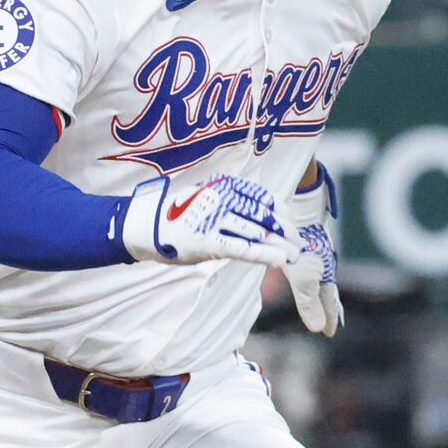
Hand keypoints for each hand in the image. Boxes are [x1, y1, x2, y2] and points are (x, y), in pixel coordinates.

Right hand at [120, 173, 288, 266]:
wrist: (147, 226)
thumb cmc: (180, 216)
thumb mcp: (208, 200)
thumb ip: (232, 204)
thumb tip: (263, 214)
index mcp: (224, 187)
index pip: (263, 198)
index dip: (281, 213)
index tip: (292, 224)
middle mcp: (222, 200)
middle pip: (264, 216)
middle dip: (285, 231)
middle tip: (299, 243)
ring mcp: (215, 220)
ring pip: (257, 232)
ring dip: (280, 245)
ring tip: (294, 255)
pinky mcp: (208, 241)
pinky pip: (242, 248)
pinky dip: (264, 254)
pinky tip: (279, 260)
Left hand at [282, 170, 342, 337]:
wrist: (300, 211)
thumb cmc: (302, 248)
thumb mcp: (303, 280)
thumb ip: (309, 303)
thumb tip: (318, 328)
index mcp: (325, 277)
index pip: (330, 304)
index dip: (331, 318)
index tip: (331, 332)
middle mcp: (323, 266)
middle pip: (327, 291)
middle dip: (329, 306)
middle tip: (333, 319)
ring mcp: (315, 254)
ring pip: (319, 277)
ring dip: (320, 290)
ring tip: (319, 297)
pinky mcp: (305, 242)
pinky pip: (310, 264)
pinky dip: (311, 274)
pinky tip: (305, 269)